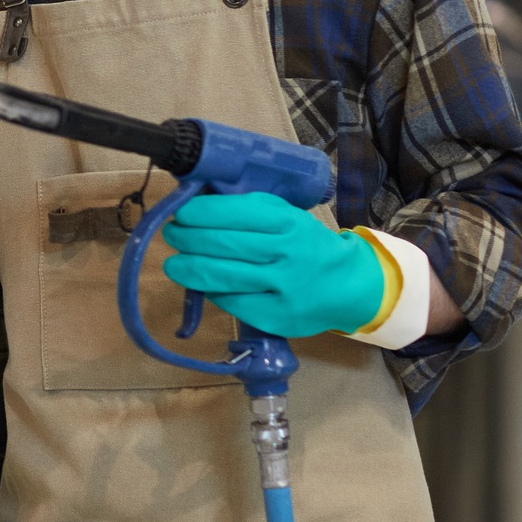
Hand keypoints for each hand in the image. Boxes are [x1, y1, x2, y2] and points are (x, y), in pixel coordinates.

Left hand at [162, 192, 388, 337]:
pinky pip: (233, 301)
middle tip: (172, 236)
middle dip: (188, 239)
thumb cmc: (306, 245)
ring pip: (223, 276)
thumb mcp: (288, 217)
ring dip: (190, 269)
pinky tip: (202, 285)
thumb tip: (198, 206)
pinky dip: (212, 292)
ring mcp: (283, 287)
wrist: (349, 286)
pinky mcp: (278, 316)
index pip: (234, 214)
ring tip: (174, 264)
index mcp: (289, 222)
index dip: (200, 214)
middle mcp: (287, 253)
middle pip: (223, 245)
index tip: (181, 213)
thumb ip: (250, 211)